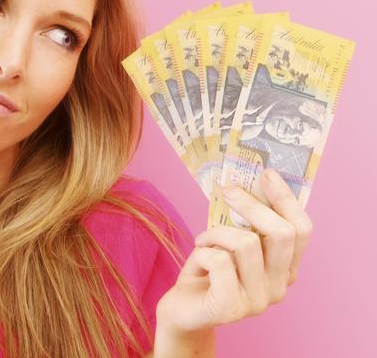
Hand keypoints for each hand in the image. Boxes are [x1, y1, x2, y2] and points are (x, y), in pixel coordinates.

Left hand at [155, 168, 312, 335]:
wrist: (182, 310)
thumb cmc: (208, 270)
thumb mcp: (230, 242)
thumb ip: (245, 222)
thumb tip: (246, 182)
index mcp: (285, 269)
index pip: (301, 231)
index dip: (286, 199)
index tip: (267, 173)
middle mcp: (279, 287)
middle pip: (281, 233)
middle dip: (251, 204)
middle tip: (228, 189)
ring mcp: (257, 301)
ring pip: (246, 243)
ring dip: (217, 232)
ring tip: (203, 240)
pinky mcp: (230, 307)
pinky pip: (220, 261)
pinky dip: (203, 251)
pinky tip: (199, 261)